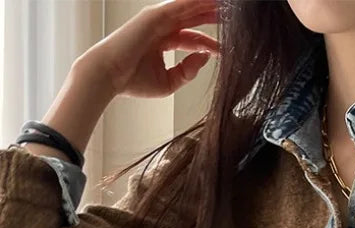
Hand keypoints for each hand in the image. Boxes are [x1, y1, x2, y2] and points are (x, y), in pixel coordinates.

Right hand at [77, 0, 219, 98]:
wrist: (109, 76)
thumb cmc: (132, 81)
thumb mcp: (169, 81)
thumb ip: (188, 71)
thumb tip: (204, 58)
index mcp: (164, 40)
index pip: (194, 39)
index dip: (211, 44)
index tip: (227, 50)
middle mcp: (162, 26)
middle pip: (194, 17)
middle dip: (213, 14)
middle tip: (234, 13)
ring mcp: (158, 18)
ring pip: (190, 7)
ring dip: (208, 4)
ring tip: (228, 4)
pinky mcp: (155, 15)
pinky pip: (181, 4)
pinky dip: (195, 2)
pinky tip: (210, 2)